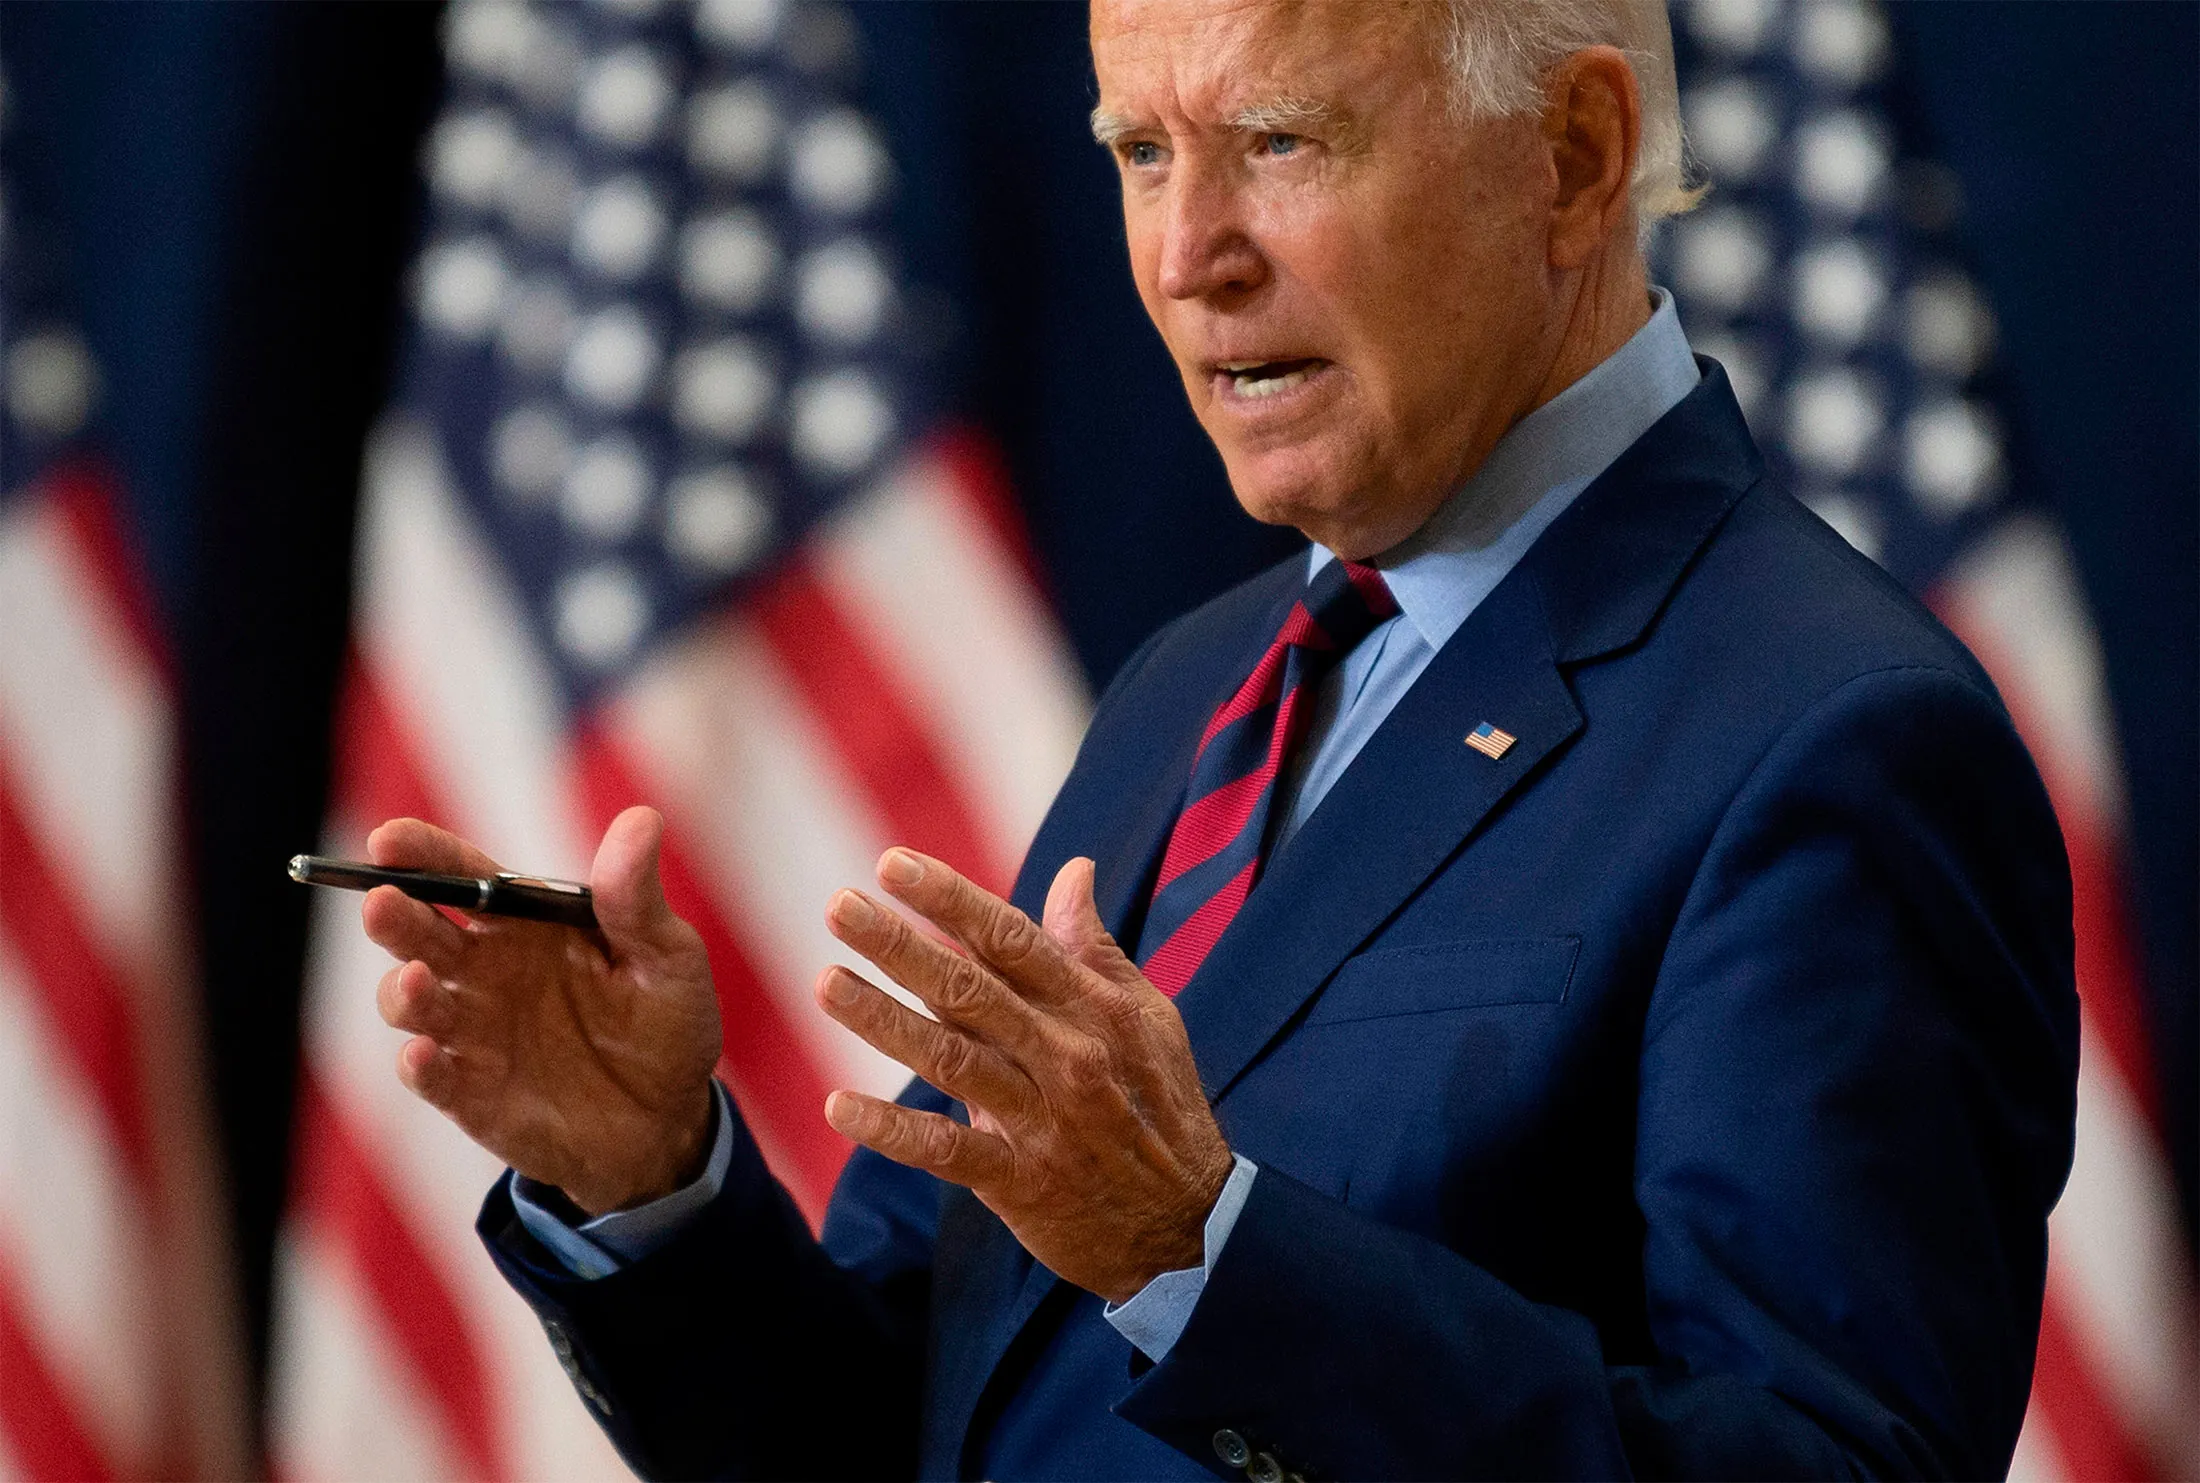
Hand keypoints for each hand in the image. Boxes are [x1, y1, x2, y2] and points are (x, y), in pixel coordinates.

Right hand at [363, 808, 722, 1214]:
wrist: (668, 1122)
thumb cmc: (666, 1023)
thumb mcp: (666, 956)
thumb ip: (636, 898)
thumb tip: (641, 819)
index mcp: (526, 922)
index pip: (464, 875)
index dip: (424, 854)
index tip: (386, 839)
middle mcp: (486, 970)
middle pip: (422, 932)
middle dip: (395, 915)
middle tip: (381, 900)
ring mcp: (473, 1032)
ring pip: (411, 1002)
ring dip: (405, 991)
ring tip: (421, 981)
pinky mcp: (471, 1094)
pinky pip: (432, 1076)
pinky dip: (419, 1066)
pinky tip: (422, 1055)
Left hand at [817, 849, 1233, 1303]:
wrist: (1191, 1226)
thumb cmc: (1161, 1105)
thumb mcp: (1148, 1018)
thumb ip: (1096, 947)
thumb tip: (1073, 870)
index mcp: (1094, 1007)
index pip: (1012, 939)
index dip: (952, 899)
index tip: (894, 864)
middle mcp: (1067, 1055)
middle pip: (971, 991)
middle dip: (901, 945)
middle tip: (840, 907)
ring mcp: (1042, 1119)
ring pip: (952, 1061)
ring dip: (884, 1021)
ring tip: (827, 982)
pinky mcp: (1021, 1181)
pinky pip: (949, 1152)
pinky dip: (894, 1131)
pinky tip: (839, 1107)